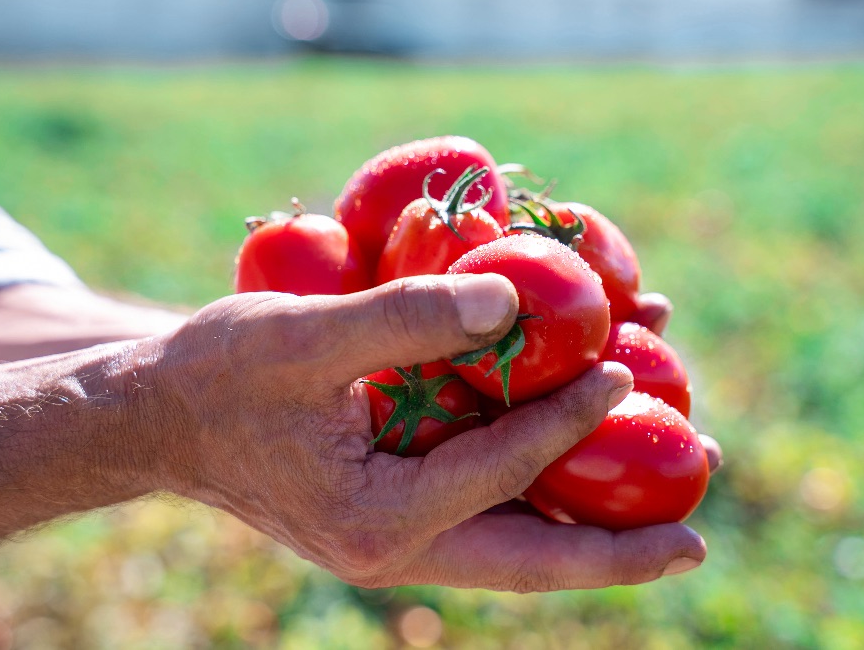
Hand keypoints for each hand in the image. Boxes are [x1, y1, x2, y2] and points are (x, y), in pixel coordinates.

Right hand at [149, 275, 712, 590]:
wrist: (165, 417)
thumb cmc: (218, 375)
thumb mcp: (297, 337)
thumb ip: (403, 319)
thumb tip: (509, 301)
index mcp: (374, 521)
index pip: (499, 471)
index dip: (566, 419)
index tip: (626, 370)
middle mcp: (398, 548)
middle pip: (530, 562)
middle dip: (617, 553)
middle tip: (698, 542)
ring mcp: (402, 539)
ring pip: (517, 547)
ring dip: (593, 529)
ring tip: (676, 513)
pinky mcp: (403, 512)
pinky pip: (490, 512)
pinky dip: (543, 489)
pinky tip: (584, 455)